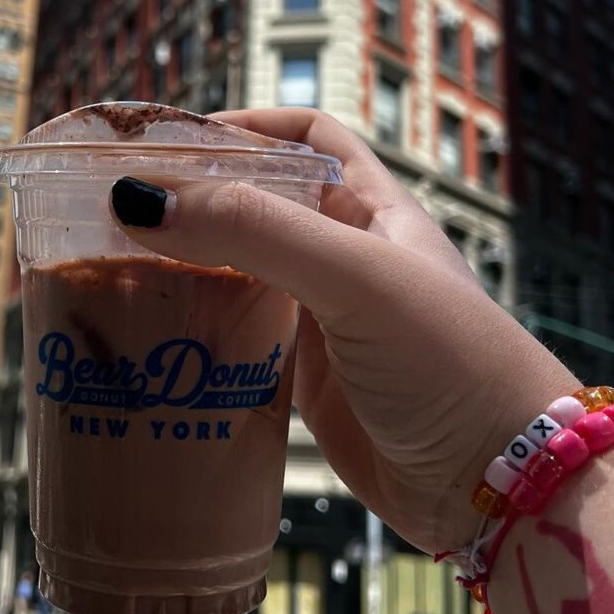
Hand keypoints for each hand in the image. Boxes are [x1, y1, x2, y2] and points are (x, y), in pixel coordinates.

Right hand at [110, 107, 577, 553]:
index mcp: (374, 211)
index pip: (307, 141)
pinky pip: (243, 342)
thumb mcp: (355, 279)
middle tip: (117, 208)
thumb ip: (254, 232)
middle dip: (198, 200)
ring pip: (243, 277)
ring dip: (189, 269)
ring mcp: (328, 324)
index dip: (246, 127)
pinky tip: (157, 336)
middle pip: (261, 207)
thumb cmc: (450, 364)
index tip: (171, 140)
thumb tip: (141, 198)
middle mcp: (349, 259)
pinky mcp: (310, 385)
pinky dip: (200, 333)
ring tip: (116, 266)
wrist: (498, 486)